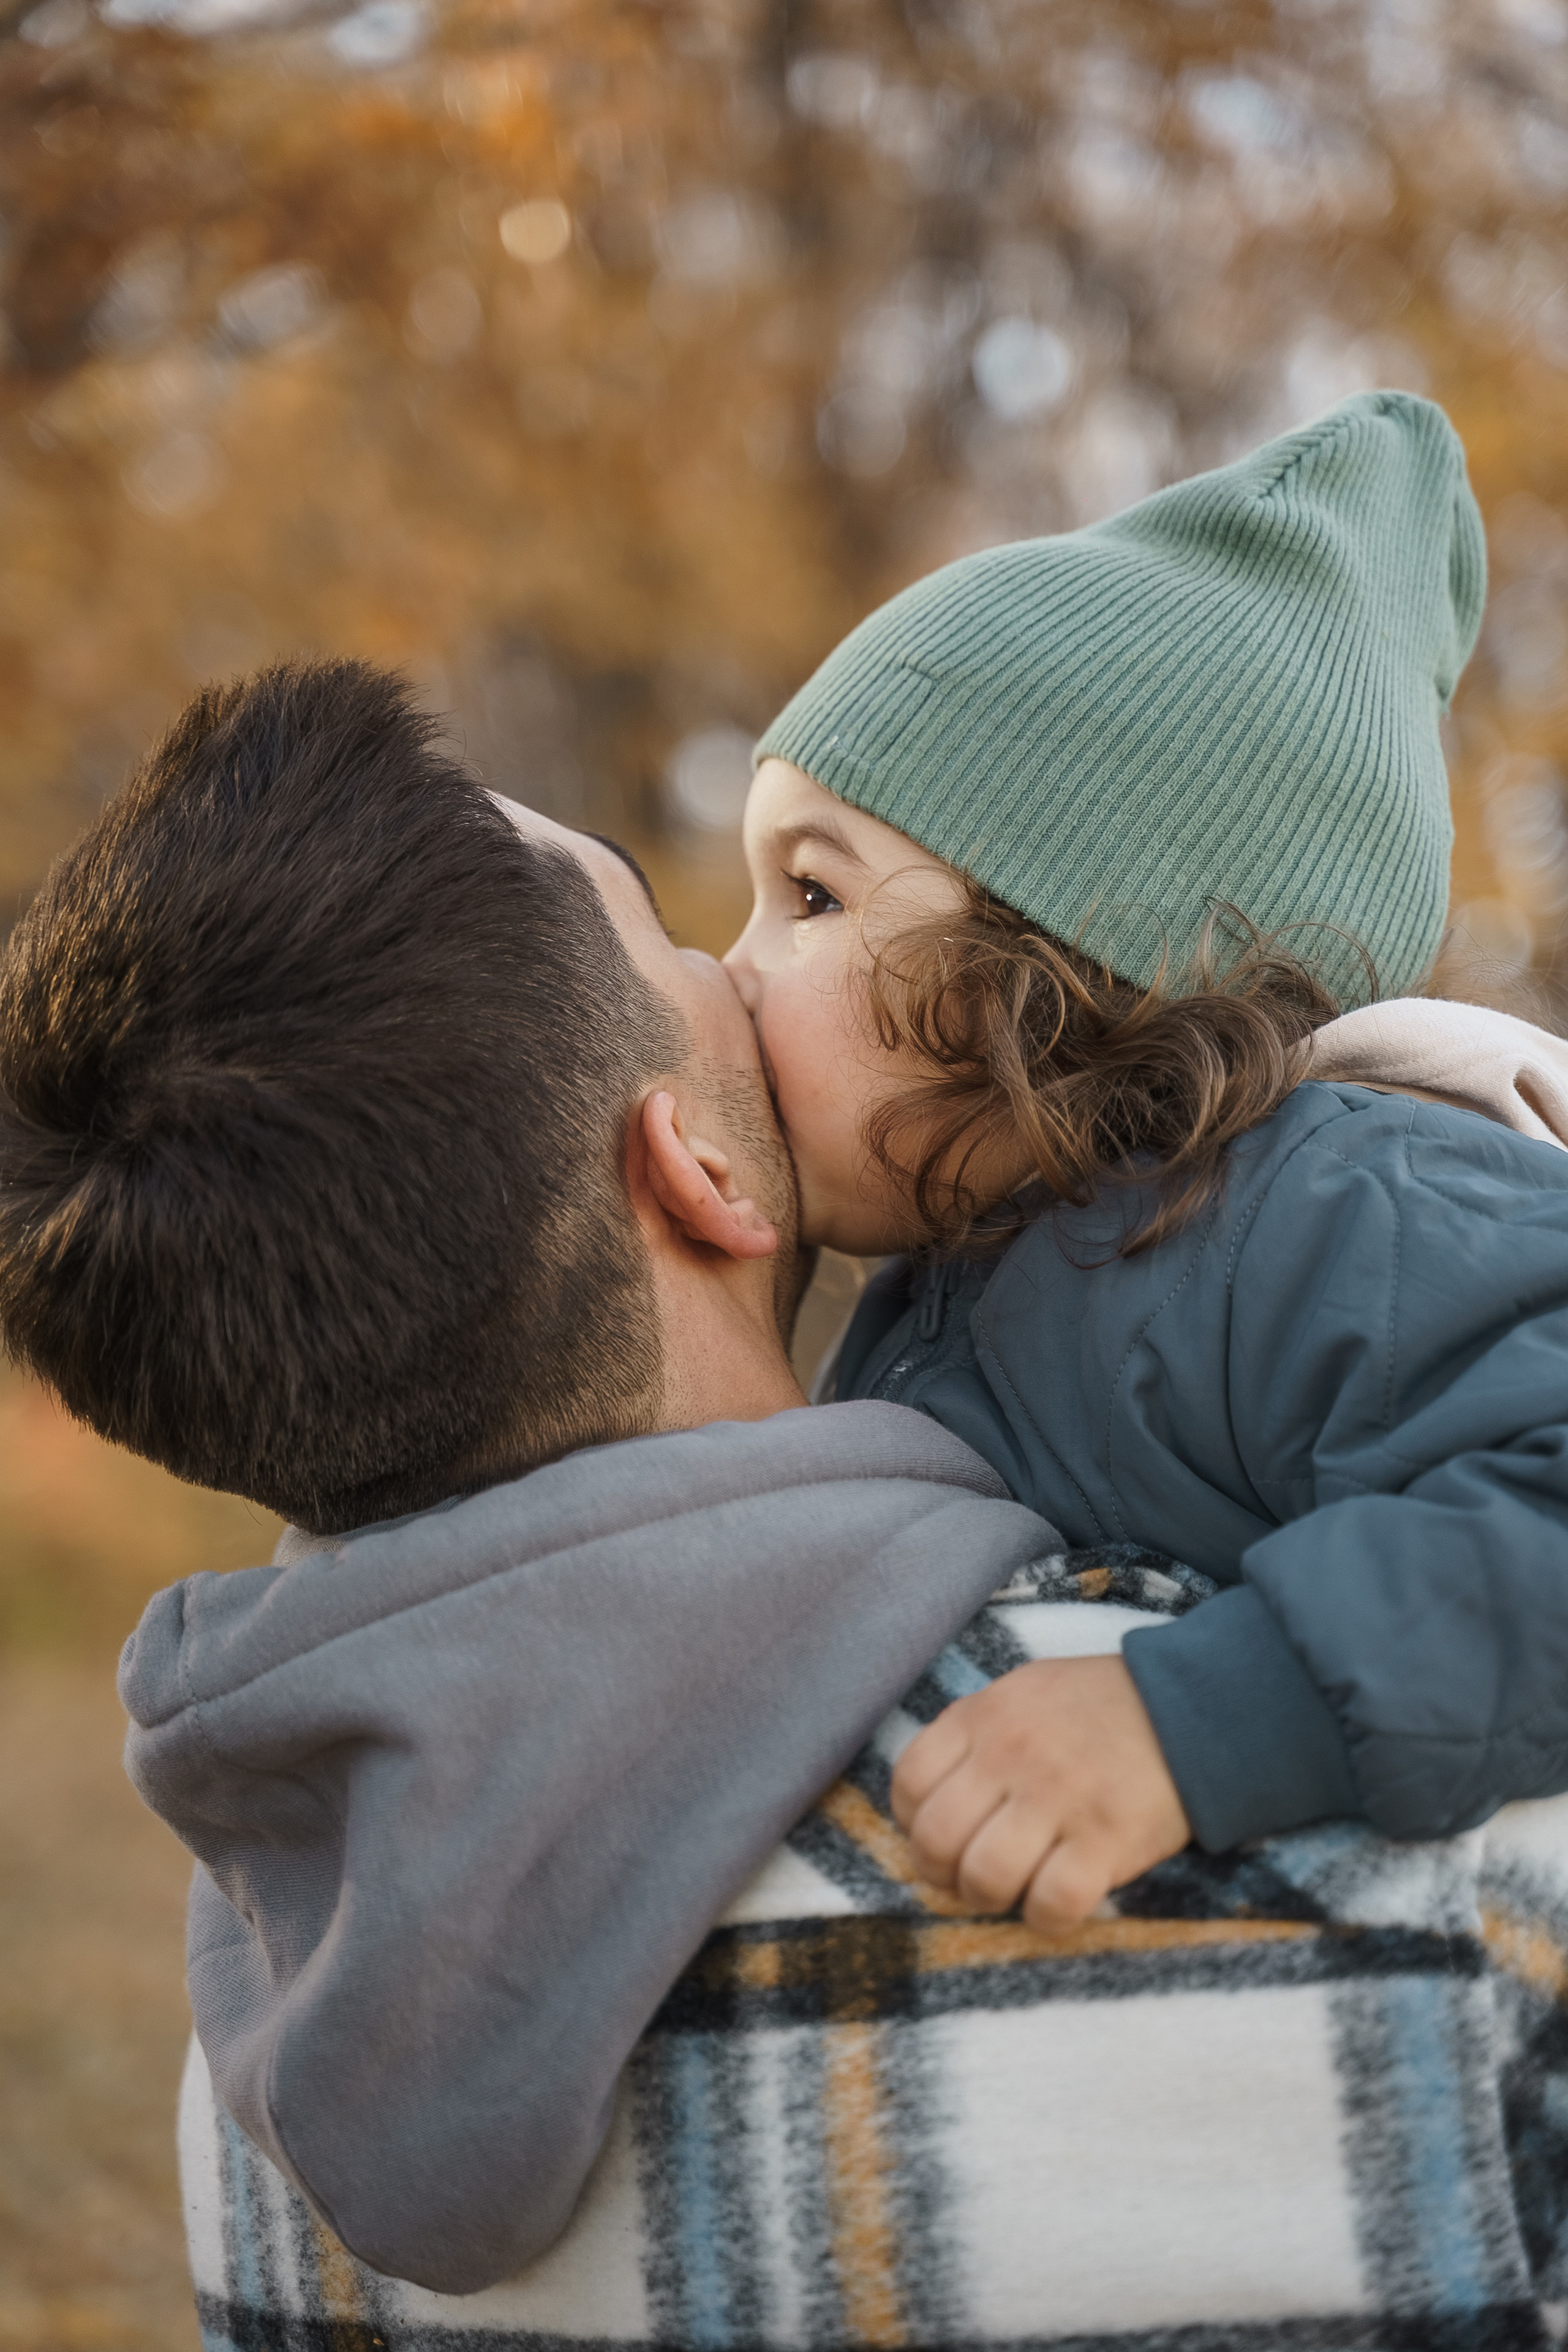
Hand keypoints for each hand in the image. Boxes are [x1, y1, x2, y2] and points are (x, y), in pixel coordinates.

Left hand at [890, 1654, 1190, 1926]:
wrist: (1189, 1706)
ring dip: (991, 1899)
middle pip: (934, 1840)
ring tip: (1016, 1887)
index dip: (912, 1824)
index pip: (907, 1784)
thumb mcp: (1023, 1694)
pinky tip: (1059, 1900)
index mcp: (983, 1716)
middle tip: (972, 1873)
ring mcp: (1059, 1796)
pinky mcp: (1107, 1839)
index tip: (942, 1836)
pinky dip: (1046, 1917)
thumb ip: (973, 1737)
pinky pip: (1051, 1904)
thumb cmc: (1096, 1708)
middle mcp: (1011, 1753)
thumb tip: (928, 1799)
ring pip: (983, 1878)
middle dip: (944, 1873)